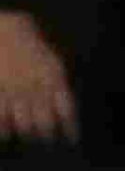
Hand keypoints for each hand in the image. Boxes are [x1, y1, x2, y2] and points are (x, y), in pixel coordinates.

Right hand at [0, 11, 75, 142]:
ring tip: (28, 134)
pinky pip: (1, 119)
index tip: (72, 139)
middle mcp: (35, 87)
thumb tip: (65, 114)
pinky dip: (4, 129)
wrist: (3, 31)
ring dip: (27, 132)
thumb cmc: (30, 48)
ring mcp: (13, 90)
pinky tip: (7, 133)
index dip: (70, 128)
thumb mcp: (52, 63)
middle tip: (47, 138)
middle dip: (47, 134)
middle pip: (45, 122)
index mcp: (53, 79)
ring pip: (23, 124)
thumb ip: (58, 86)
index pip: (66, 110)